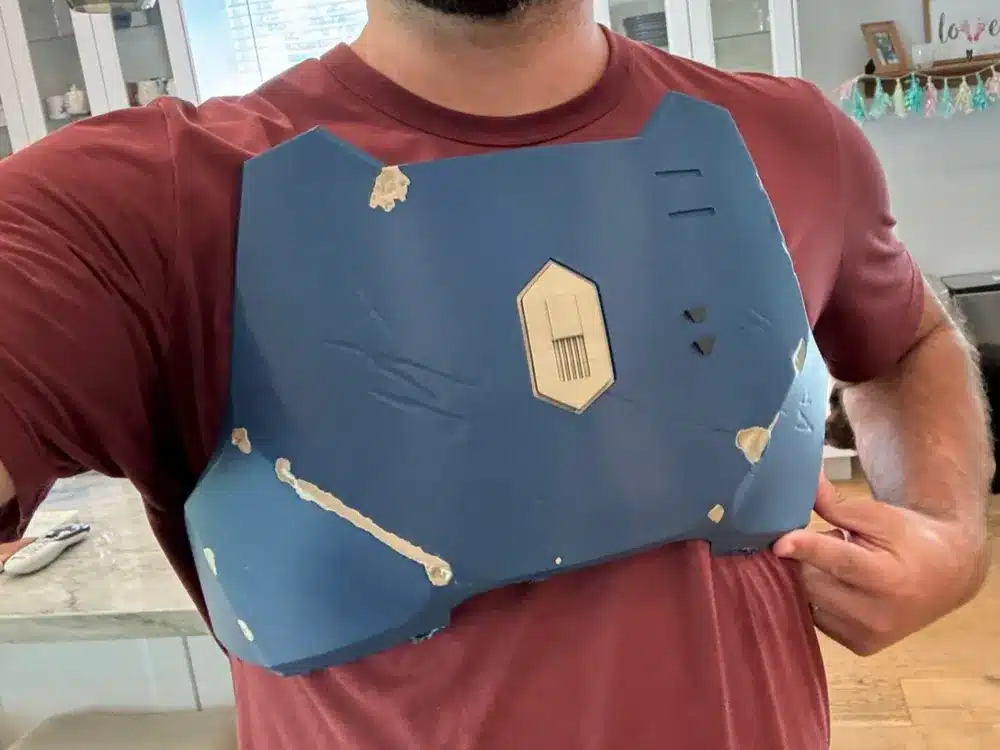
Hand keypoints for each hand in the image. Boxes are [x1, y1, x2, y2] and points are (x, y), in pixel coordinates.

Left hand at [773, 476, 985, 655]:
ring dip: (811, 576)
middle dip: (807, 556)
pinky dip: (817, 596)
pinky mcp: (859, 647)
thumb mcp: (879, 515)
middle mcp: (878, 615)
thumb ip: (837, 505)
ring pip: (809, 600)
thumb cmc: (909, 538)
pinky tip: (838, 585)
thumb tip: (804, 482)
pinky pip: (816, 616)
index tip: (779, 543)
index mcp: (889, 578)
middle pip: (813, 581)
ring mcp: (867, 636)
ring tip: (840, 565)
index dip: (807, 549)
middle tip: (832, 540)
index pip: (840, 562)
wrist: (947, 576)